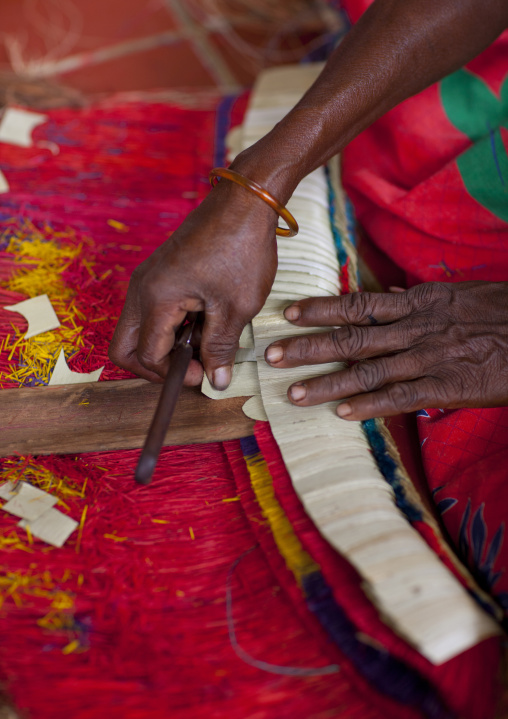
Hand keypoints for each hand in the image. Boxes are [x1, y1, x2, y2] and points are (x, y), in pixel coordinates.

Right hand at [109, 179, 277, 387]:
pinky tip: (206, 318)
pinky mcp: (160, 273)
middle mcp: (142, 288)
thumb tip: (216, 381)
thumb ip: (220, 348)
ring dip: (167, 344)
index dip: (173, 374)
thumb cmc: (241, 248)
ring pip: (140, 329)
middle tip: (191, 366)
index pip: (146, 355)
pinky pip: (154, 310)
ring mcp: (149, 278)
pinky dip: (173, 325)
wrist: (245, 201)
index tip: (203, 374)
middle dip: (154, 366)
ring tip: (206, 337)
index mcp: (156, 297)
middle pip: (125, 346)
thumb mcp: (236, 307)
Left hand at [264, 281, 507, 419]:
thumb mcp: (458, 295)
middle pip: (351, 337)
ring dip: (326, 383)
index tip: (289, 314)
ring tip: (292, 393)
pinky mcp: (446, 387)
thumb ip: (417, 300)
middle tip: (271, 356)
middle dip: (308, 347)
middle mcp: (415, 328)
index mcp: (418, 303)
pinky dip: (368, 406)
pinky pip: (399, 398)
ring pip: (367, 371)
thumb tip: (386, 298)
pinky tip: (340, 415)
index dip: (320, 310)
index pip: (358, 305)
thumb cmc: (501, 313)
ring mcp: (429, 358)